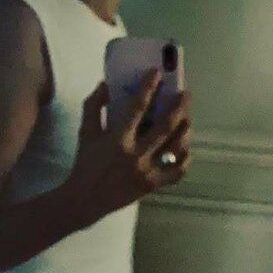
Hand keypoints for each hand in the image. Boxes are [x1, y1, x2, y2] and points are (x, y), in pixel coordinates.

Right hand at [66, 69, 191, 223]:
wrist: (85, 200)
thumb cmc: (86, 163)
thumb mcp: (86, 133)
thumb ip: (94, 107)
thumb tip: (106, 84)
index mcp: (118, 139)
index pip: (136, 108)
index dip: (148, 88)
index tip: (156, 73)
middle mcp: (135, 155)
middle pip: (165, 127)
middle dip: (179, 108)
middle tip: (186, 94)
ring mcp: (146, 171)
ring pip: (175, 148)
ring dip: (184, 131)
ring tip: (187, 119)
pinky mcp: (152, 185)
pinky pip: (176, 173)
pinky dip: (184, 160)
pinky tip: (185, 148)